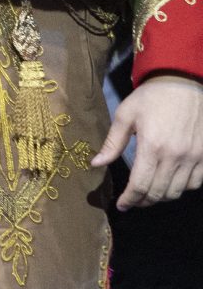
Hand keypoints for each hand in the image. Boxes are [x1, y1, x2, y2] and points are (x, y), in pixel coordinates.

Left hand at [93, 73, 202, 208]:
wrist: (184, 83)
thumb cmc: (151, 97)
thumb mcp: (125, 115)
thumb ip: (112, 143)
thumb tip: (95, 164)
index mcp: (152, 147)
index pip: (140, 185)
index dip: (130, 199)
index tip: (121, 205)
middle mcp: (175, 156)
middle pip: (159, 193)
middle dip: (143, 201)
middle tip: (133, 201)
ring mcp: (194, 158)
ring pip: (178, 191)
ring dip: (162, 197)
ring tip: (149, 194)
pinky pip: (196, 183)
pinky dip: (182, 188)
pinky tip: (170, 182)